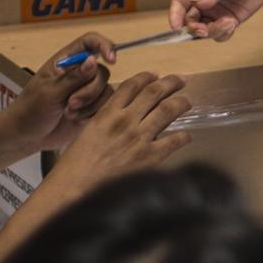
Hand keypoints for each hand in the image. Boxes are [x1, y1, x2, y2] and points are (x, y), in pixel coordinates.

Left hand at [6, 33, 115, 153]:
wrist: (27, 136)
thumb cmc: (30, 109)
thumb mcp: (50, 92)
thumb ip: (74, 77)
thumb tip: (94, 60)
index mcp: (65, 61)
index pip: (90, 42)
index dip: (104, 45)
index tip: (111, 60)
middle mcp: (78, 73)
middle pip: (101, 71)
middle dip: (89, 90)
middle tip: (70, 103)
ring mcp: (86, 91)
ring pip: (105, 90)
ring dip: (89, 104)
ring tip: (68, 113)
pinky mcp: (91, 108)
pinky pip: (105, 106)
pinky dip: (92, 113)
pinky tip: (75, 119)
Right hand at [45, 71, 189, 190]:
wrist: (75, 188)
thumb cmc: (76, 164)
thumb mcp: (88, 131)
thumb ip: (107, 120)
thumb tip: (125, 113)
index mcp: (108, 113)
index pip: (132, 85)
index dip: (147, 77)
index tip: (156, 75)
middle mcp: (125, 120)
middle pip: (154, 91)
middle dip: (171, 82)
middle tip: (180, 80)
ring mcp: (139, 138)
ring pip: (168, 110)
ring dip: (182, 103)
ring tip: (187, 102)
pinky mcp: (149, 157)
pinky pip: (174, 140)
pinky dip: (184, 136)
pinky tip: (187, 136)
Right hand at [170, 0, 262, 40]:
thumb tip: (197, 3)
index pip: (180, 1)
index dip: (175, 14)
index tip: (175, 27)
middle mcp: (202, 1)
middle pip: (190, 20)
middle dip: (194, 28)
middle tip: (203, 30)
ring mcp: (215, 12)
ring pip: (204, 30)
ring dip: (211, 31)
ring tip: (227, 23)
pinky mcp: (229, 20)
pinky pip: (220, 33)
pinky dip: (223, 33)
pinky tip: (232, 23)